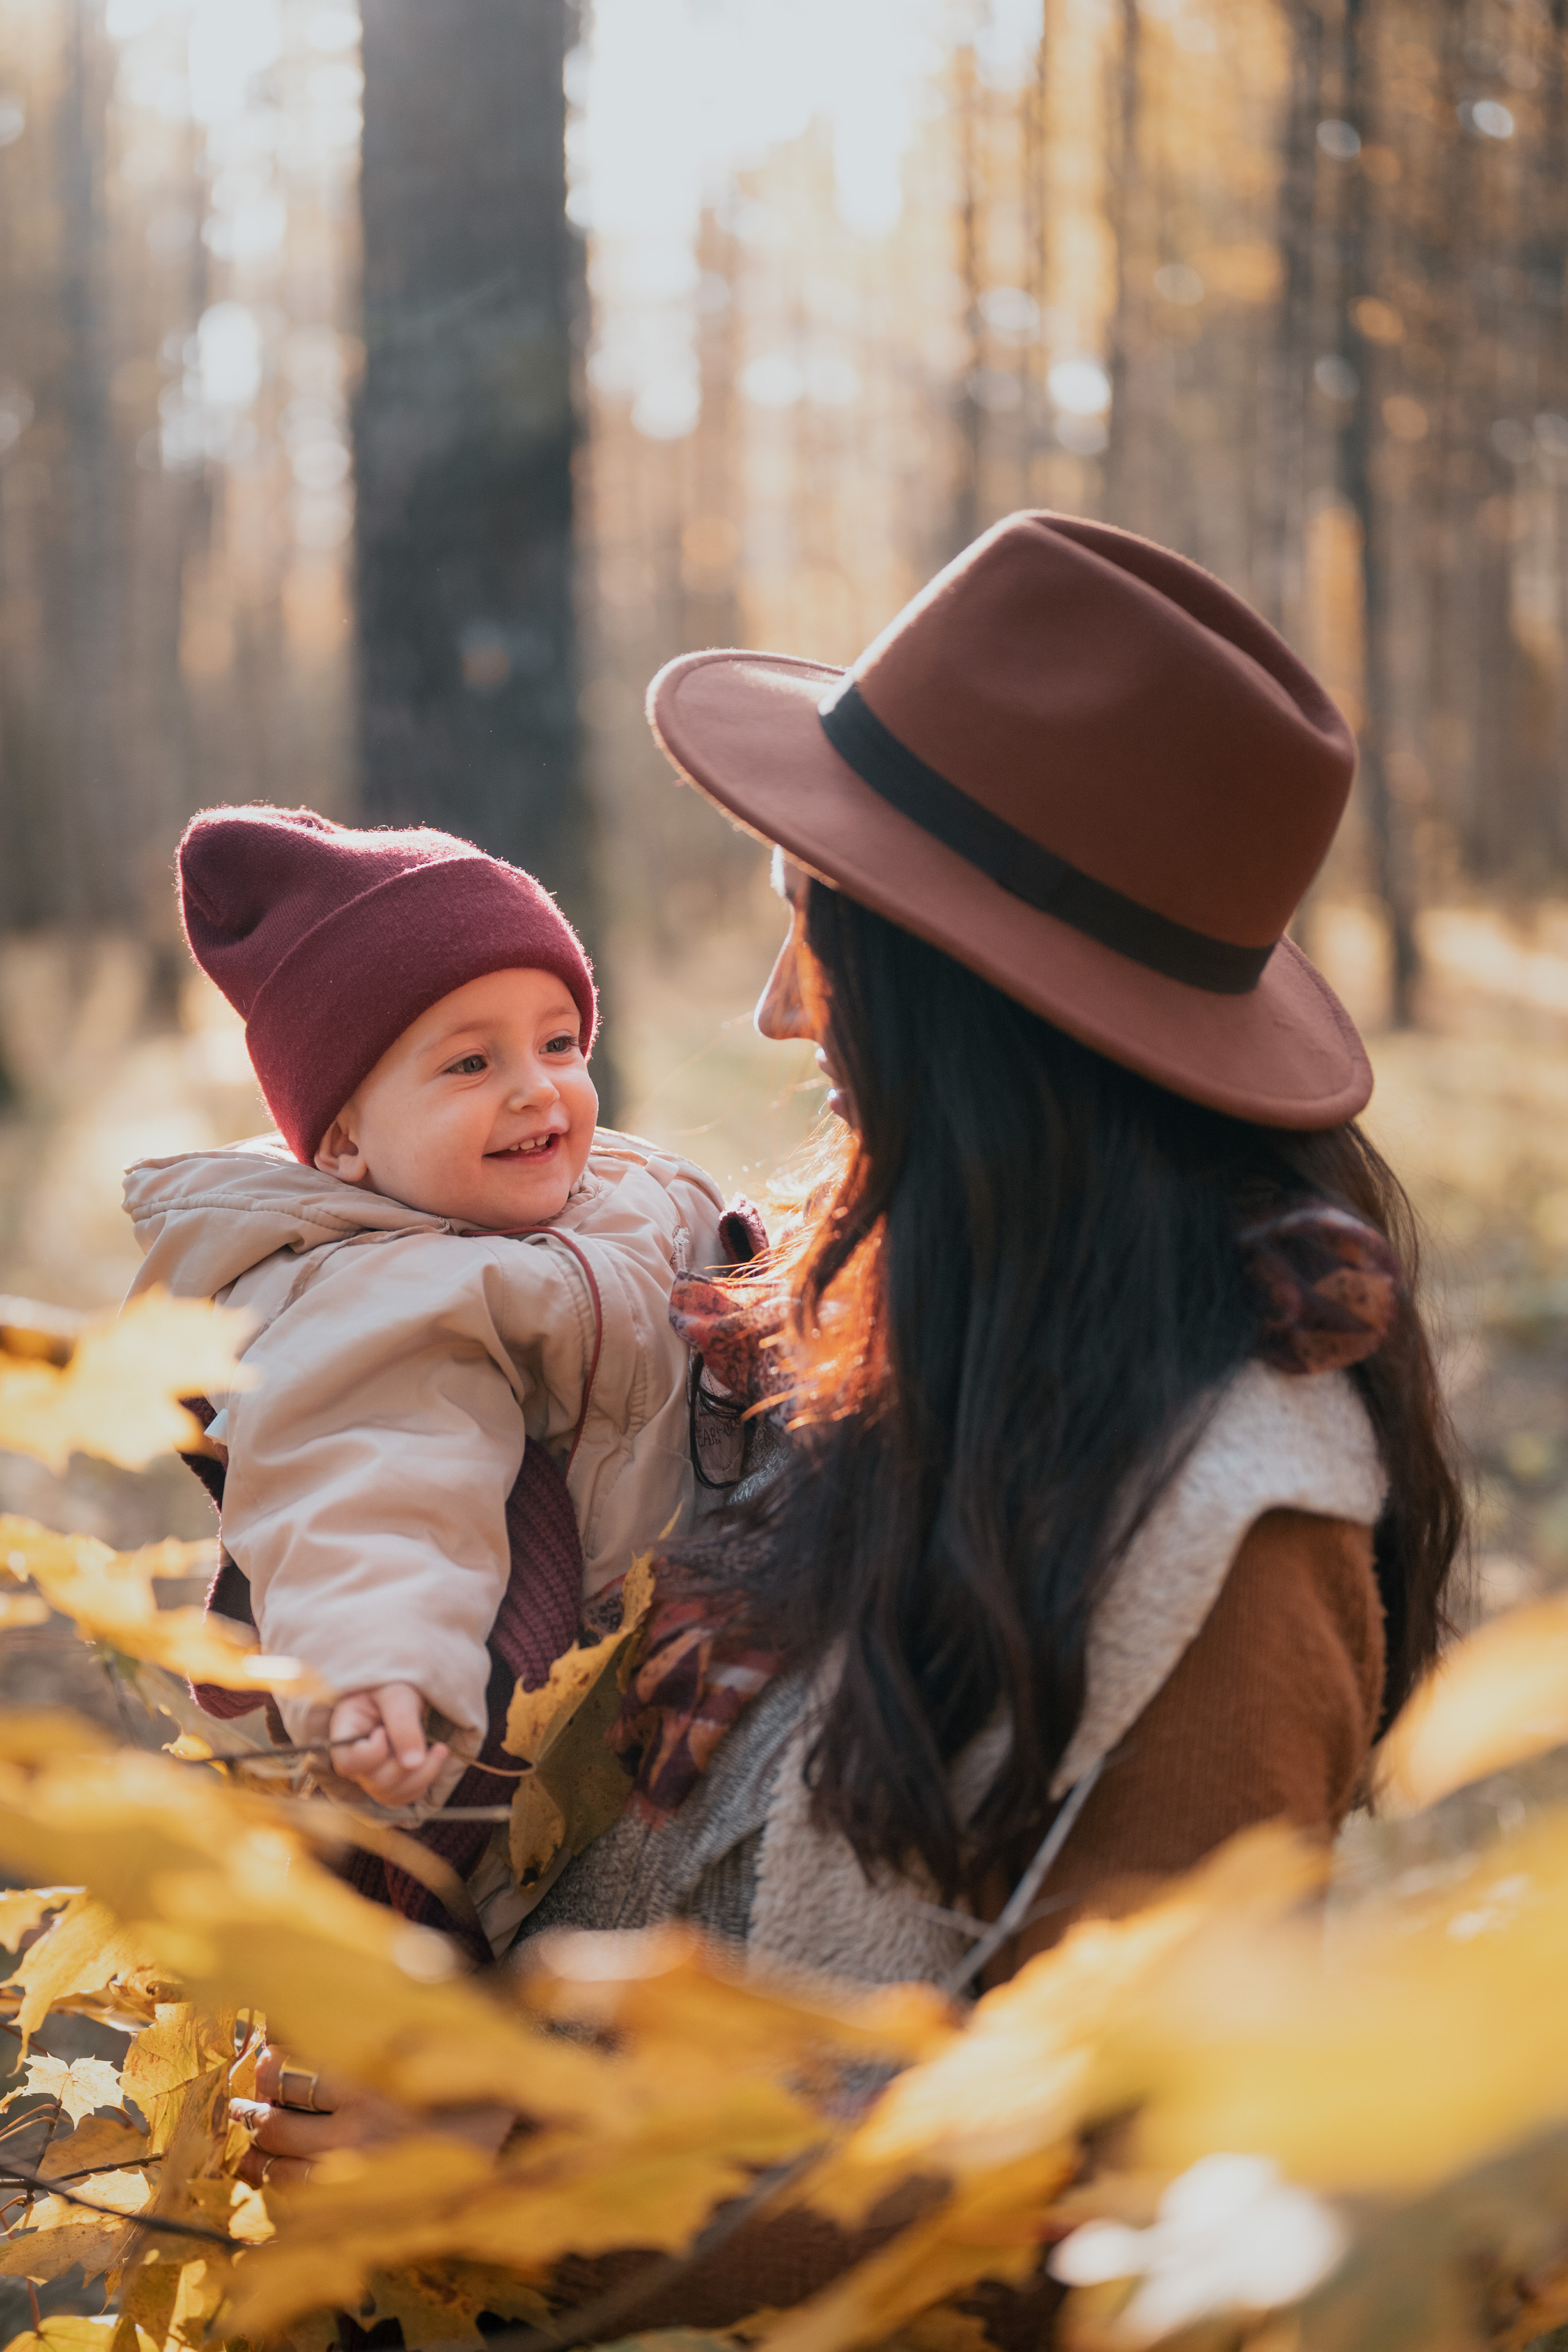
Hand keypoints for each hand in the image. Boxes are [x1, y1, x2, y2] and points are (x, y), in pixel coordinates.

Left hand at [234, 2044, 517, 2189]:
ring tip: (245, 2149)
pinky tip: (272, 2185)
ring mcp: (361, 2168)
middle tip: (236, 2109)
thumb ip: (379, 2022)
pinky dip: (282, 2193)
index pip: (295, 2074)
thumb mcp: (430, 2035)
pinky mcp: (369, 2198)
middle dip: (251, 2115)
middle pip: (281, 2121)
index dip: (268, 2068)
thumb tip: (329, 2011)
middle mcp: (359, 2124)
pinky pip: (311, 2201)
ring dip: (257, 2157)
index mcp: (370, 2077)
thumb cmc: (471, 2077)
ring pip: (286, 2166)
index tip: (260, 2058)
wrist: (514, 2134)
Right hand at [327, 1682, 448, 1804]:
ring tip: (439, 1749)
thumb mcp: (398, 1694)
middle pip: (373, 1781)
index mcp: (345, 1730)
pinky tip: (435, 1757)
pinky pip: (403, 1796)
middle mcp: (354, 1757)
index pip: (347, 1762)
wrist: (402, 1685)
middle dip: (406, 1767)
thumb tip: (413, 1763)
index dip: (370, 1754)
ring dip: (421, 1776)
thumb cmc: (392, 1683)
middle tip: (429, 1743)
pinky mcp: (388, 1780)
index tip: (385, 1731)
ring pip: (390, 1794)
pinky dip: (422, 1782)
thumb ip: (403, 1724)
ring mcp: (370, 1772)